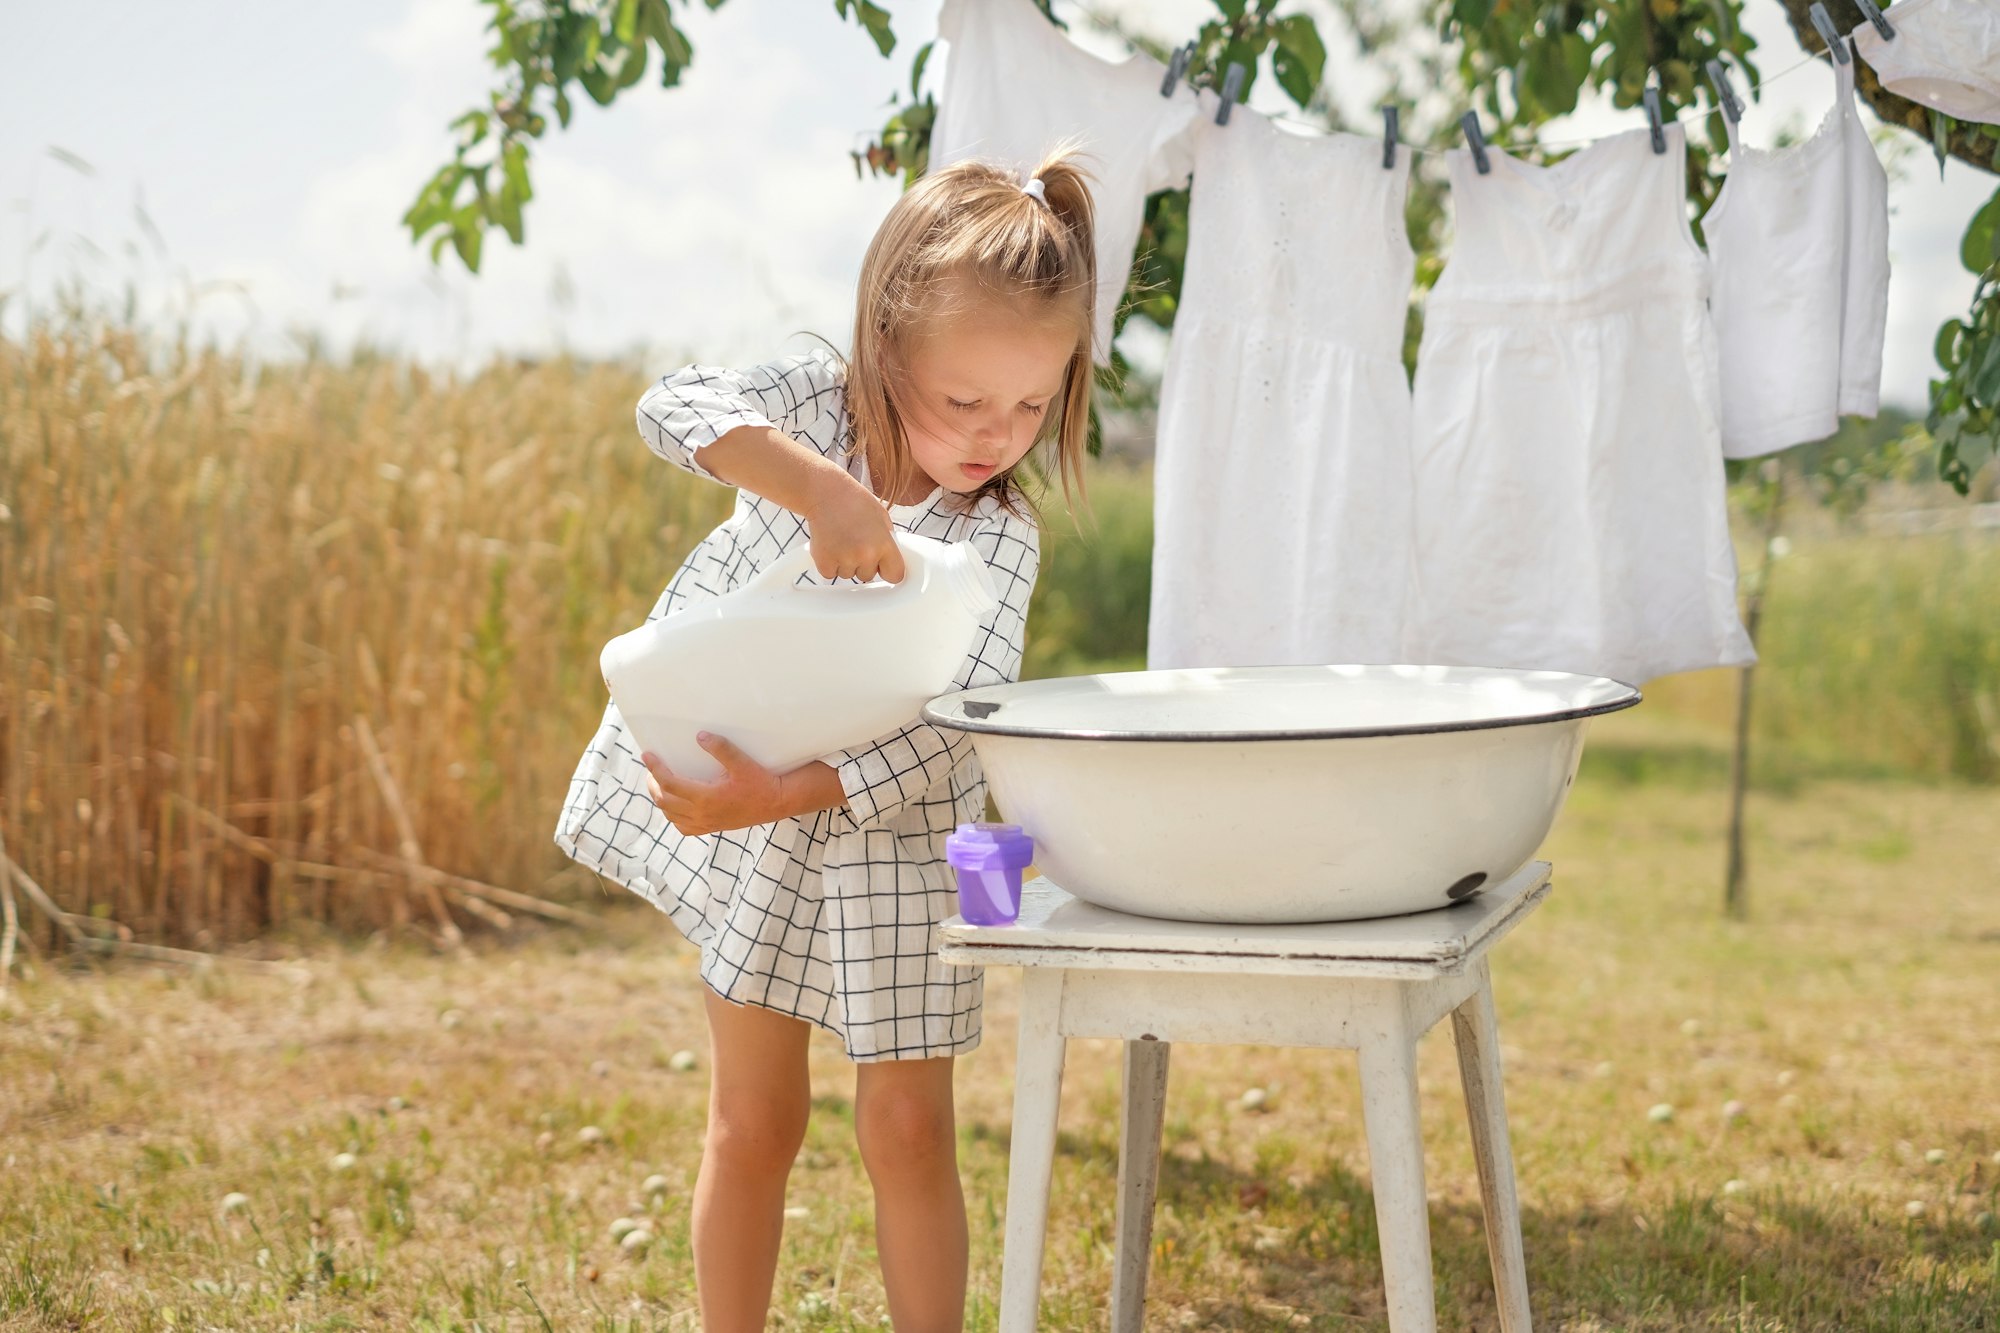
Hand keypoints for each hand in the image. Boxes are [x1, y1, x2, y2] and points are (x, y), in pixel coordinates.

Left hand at [640, 734, 788, 836]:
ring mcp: (706, 823)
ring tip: (659, 784)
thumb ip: (721, 749)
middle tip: (651, 769)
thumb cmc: (761, 782)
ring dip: (661, 799)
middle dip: (652, 784)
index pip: (669, 783)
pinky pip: (683, 828)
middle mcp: (702, 813)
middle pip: (664, 801)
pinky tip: (676, 806)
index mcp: (706, 797)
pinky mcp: (712, 827)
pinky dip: (674, 816)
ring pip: (671, 815)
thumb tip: (700, 736)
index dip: (655, 768)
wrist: (777, 803)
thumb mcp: (742, 762)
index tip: (647, 754)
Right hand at [800, 468, 905, 583]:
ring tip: (842, 539)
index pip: (895, 575)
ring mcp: (844, 559)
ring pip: (848, 575)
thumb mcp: (882, 518)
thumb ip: (888, 541)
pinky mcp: (824, 562)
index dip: (888, 570)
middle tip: (855, 541)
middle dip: (862, 563)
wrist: (825, 492)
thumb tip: (890, 558)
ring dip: (844, 562)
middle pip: (868, 576)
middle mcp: (865, 554)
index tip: (883, 566)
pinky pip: (830, 574)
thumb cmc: (853, 500)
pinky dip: (829, 563)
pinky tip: (830, 544)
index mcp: (884, 544)